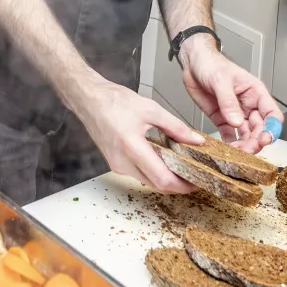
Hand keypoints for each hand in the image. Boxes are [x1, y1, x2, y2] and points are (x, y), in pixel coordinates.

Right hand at [71, 75, 206, 193]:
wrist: (89, 100)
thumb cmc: (114, 101)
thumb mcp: (150, 109)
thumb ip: (176, 127)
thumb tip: (196, 140)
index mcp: (132, 147)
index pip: (162, 179)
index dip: (183, 185)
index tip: (197, 182)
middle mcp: (122, 162)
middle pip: (156, 185)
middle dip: (177, 184)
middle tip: (194, 176)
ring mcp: (117, 165)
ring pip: (147, 181)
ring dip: (165, 178)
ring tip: (181, 167)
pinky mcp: (115, 164)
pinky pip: (138, 174)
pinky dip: (153, 172)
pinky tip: (162, 160)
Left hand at [180, 39, 282, 153]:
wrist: (193, 63)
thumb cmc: (211, 64)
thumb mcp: (220, 80)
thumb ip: (228, 102)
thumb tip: (237, 122)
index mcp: (255, 93)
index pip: (272, 114)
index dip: (272, 128)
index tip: (265, 139)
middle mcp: (249, 105)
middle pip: (260, 129)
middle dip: (256, 141)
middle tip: (247, 151)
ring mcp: (235, 114)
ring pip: (246, 135)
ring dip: (244, 145)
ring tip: (236, 153)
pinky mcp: (222, 119)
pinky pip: (229, 135)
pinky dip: (229, 144)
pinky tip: (225, 150)